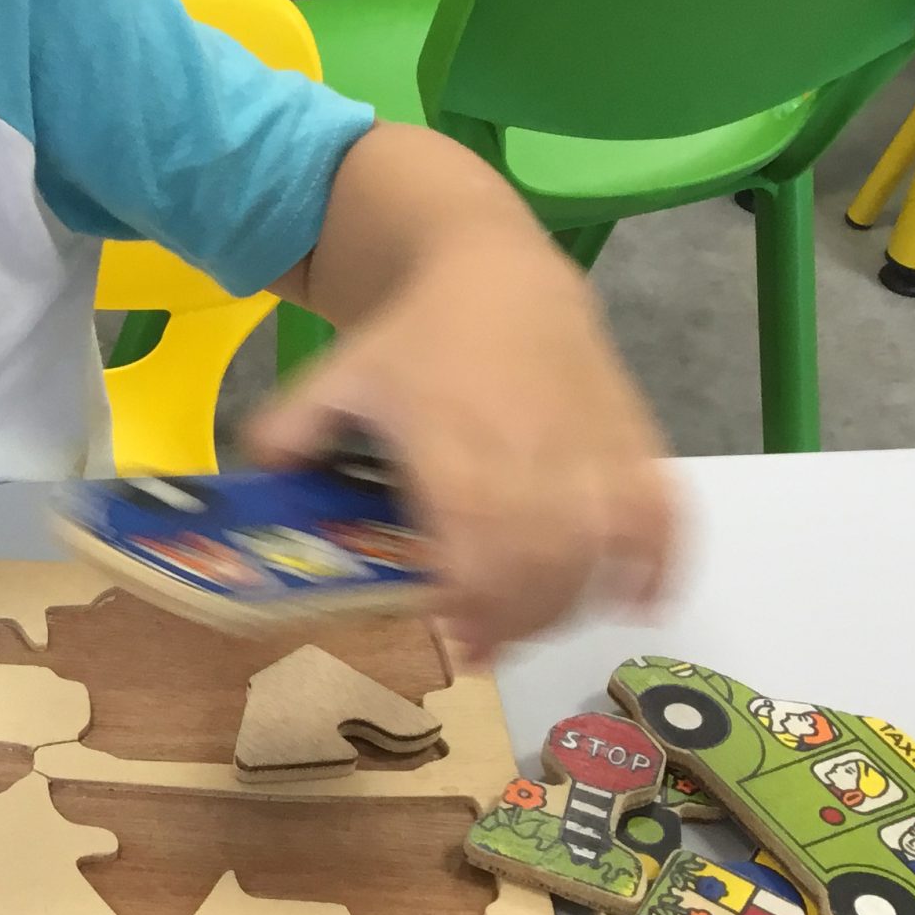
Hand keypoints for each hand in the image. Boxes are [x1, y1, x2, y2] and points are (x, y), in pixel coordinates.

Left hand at [249, 236, 674, 659]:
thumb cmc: (416, 336)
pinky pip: (663, 514)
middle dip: (514, 621)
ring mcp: (589, 449)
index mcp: (454, 446)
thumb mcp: (339, 376)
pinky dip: (658, 563)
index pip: (477, 549)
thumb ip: (292, 433)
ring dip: (571, 604)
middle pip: (541, 567)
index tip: (453, 638)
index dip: (473, 606)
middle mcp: (530, 453)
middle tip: (482, 645)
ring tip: (533, 625)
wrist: (499, 270)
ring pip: (601, 551)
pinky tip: (636, 600)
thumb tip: (251, 480)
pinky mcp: (634, 443)